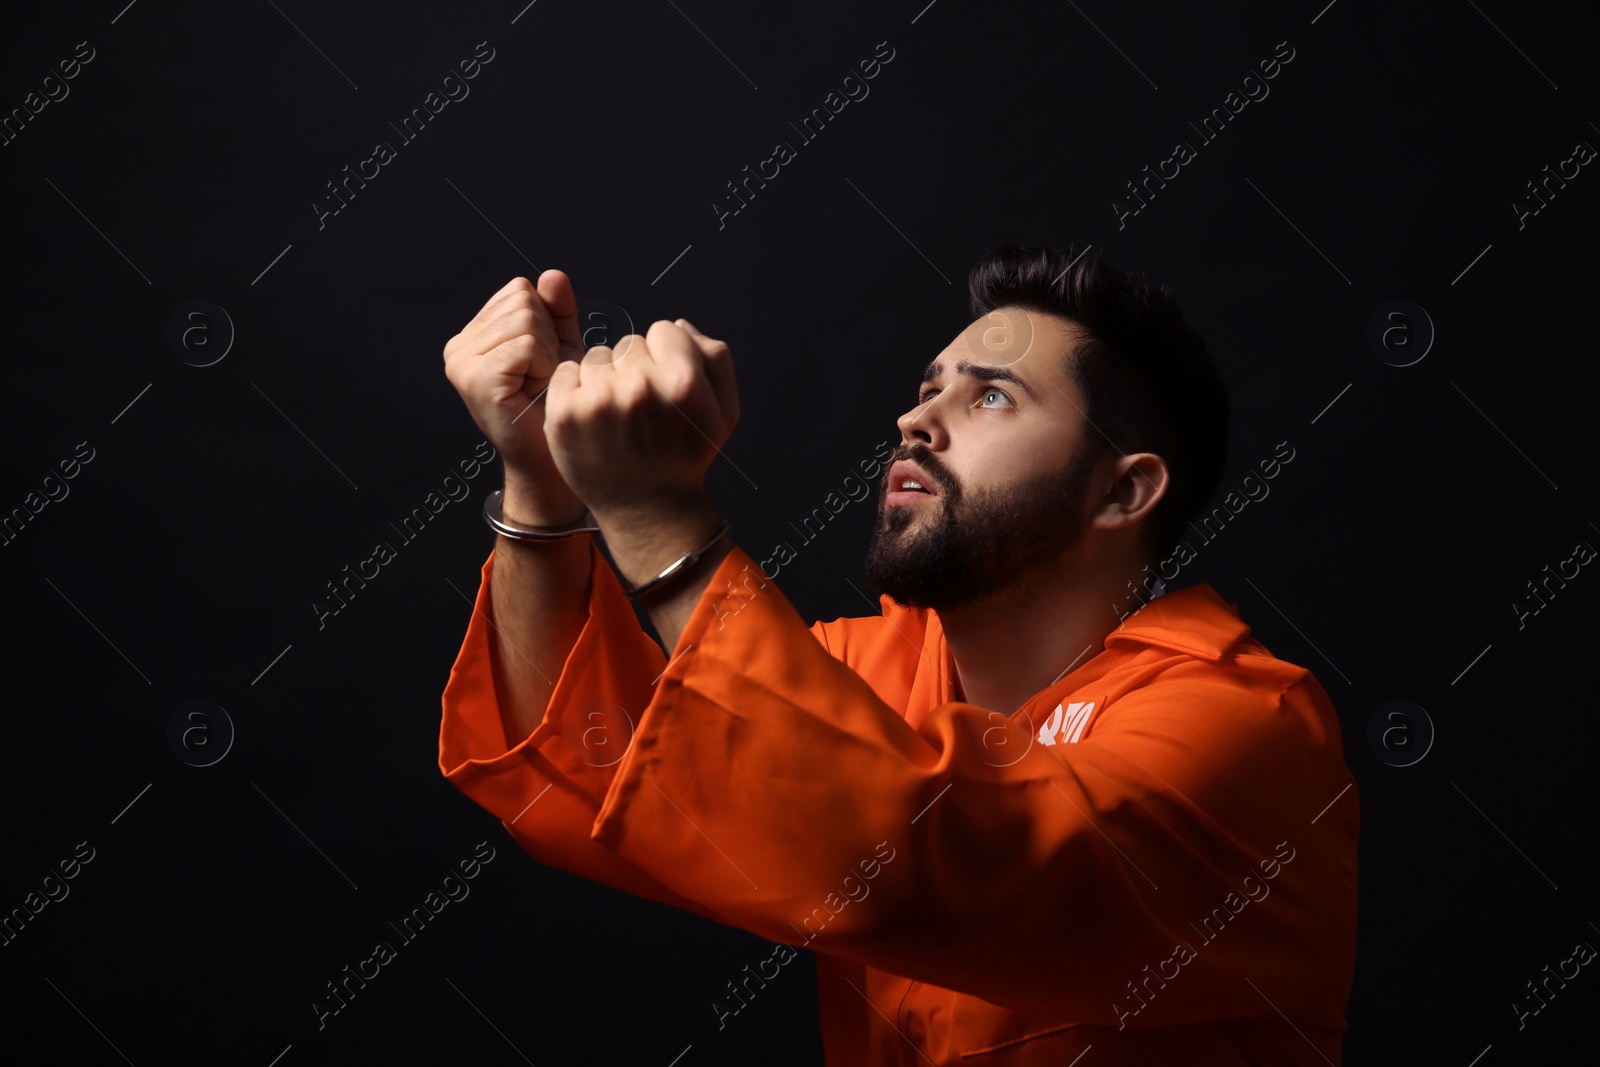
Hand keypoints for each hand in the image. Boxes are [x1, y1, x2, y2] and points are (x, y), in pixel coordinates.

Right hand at [441, 271, 587, 522]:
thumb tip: (551, 275)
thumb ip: (557, 311)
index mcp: (472, 336)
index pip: (520, 290)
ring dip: (548, 354)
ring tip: (539, 385)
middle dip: (548, 337)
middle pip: (522, 300)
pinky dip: (544, 366)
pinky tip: (537, 391)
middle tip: (543, 377)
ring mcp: (461, 364)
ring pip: (525, 320)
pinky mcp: (475, 379)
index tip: (543, 362)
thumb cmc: (557, 406)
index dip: (547, 322)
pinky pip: (525, 344)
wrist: (555, 460)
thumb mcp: (561, 349)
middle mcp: (458, 348)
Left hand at [543, 318, 738, 520]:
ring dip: (605, 378)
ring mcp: (598, 401)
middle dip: (636, 368)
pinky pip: (565, 371)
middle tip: (641, 410)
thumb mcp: (723, 411)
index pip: (665, 331)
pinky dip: (575, 389)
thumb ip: (714, 358)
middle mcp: (640, 387)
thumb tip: (680, 325)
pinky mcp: (564, 414)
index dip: (667, 358)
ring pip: (597, 356)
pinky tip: (592, 418)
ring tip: (616, 417)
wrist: (646, 509)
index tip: (666, 390)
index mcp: (682, 382)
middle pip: (630, 343)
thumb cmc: (686, 457)